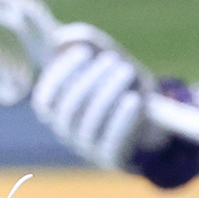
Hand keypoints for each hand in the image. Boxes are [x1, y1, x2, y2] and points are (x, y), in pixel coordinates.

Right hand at [31, 23, 170, 170]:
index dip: (59, 75)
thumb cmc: (124, 87)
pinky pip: (110, 142)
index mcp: (58, 111)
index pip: (45, 100)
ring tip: (127, 71)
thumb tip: (61, 39)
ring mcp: (87, 148)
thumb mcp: (108, 62)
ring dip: (107, 94)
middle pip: (67, 110)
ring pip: (88, 124)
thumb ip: (88, 44)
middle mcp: (67, 132)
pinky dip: (121, 120)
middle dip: (88, 81)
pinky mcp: (109, 158)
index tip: (83, 52)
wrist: (153, 123)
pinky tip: (134, 100)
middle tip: (113, 60)